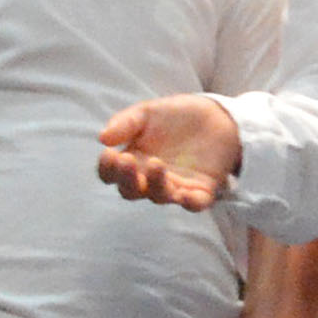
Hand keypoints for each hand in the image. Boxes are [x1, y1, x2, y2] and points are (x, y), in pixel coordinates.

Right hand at [97, 94, 246, 210]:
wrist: (215, 114)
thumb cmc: (175, 116)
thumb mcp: (147, 113)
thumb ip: (125, 123)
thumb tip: (103, 138)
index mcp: (133, 161)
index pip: (112, 174)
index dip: (107, 169)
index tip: (109, 154)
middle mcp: (150, 179)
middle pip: (131, 191)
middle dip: (127, 179)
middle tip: (127, 161)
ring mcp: (176, 186)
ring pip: (159, 197)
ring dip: (155, 184)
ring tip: (156, 164)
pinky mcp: (201, 190)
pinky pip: (195, 204)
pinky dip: (190, 203)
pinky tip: (185, 195)